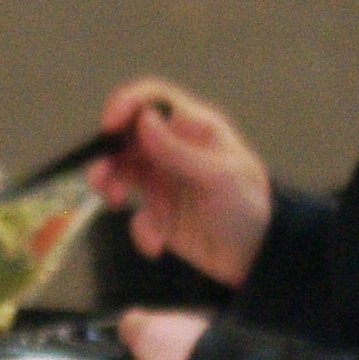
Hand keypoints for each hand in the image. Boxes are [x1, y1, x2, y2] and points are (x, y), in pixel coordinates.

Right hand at [88, 78, 272, 287]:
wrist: (257, 258)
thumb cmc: (249, 207)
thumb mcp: (218, 177)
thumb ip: (178, 151)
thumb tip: (144, 120)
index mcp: (194, 129)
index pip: (154, 101)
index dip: (127, 104)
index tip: (109, 126)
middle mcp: (174, 149)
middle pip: (127, 137)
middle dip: (108, 154)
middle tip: (101, 176)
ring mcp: (164, 179)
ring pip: (121, 171)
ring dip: (111, 186)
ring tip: (114, 201)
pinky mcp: (159, 212)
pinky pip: (135, 214)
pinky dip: (141, 229)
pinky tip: (157, 243)